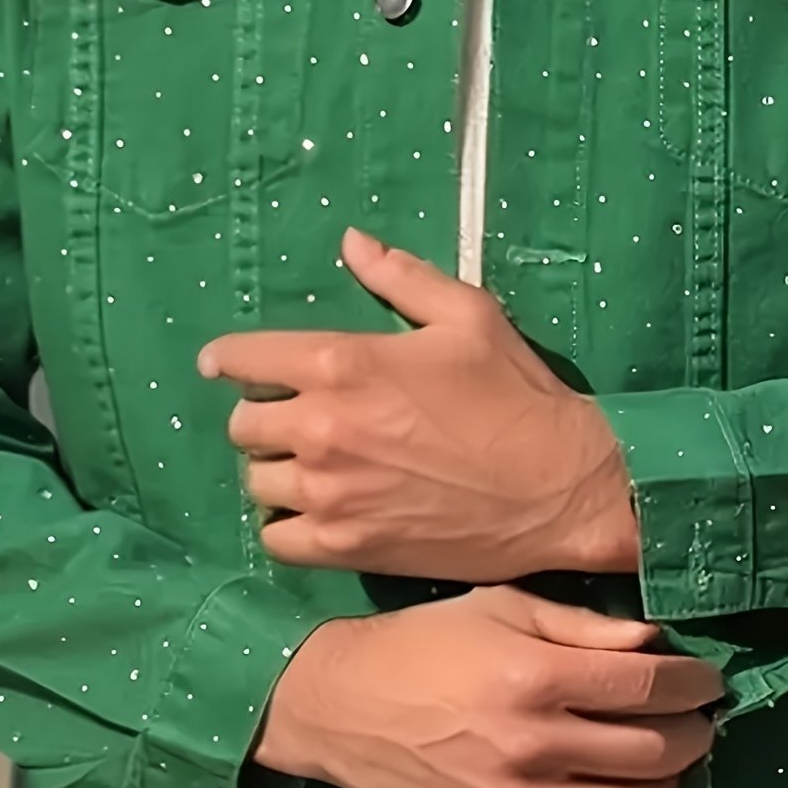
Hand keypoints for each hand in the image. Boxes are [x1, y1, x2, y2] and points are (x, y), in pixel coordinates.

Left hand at [198, 228, 638, 581]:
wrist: (561, 490)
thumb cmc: (517, 397)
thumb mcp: (469, 317)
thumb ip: (402, 277)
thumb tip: (351, 242)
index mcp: (342, 363)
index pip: (243, 359)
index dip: (231, 361)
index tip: (227, 367)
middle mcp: (320, 428)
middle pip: (243, 426)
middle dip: (264, 416)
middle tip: (297, 419)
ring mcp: (329, 494)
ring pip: (257, 482)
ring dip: (277, 471)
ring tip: (312, 468)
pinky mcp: (345, 546)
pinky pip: (277, 538)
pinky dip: (289, 524)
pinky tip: (318, 512)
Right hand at [255, 586, 721, 787]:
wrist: (342, 707)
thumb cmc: (425, 643)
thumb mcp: (502, 608)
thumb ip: (583, 626)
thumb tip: (655, 644)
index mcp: (536, 677)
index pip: (651, 687)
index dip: (696, 683)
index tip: (708, 680)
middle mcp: (534, 746)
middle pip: (657, 751)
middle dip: (695, 733)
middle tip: (696, 718)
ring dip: (668, 782)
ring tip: (660, 757)